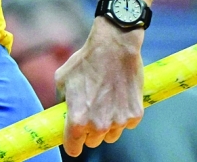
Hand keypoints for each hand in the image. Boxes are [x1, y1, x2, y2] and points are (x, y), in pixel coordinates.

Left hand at [55, 17, 144, 156]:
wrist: (114, 48)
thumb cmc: (85, 61)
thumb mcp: (62, 79)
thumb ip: (61, 100)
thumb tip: (62, 111)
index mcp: (78, 119)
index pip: (73, 148)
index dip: (72, 145)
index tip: (73, 141)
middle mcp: (99, 125)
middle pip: (93, 142)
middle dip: (89, 131)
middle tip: (89, 111)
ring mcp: (119, 121)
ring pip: (110, 136)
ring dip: (106, 126)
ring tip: (104, 103)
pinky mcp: (135, 115)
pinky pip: (126, 124)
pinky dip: (122, 115)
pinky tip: (118, 97)